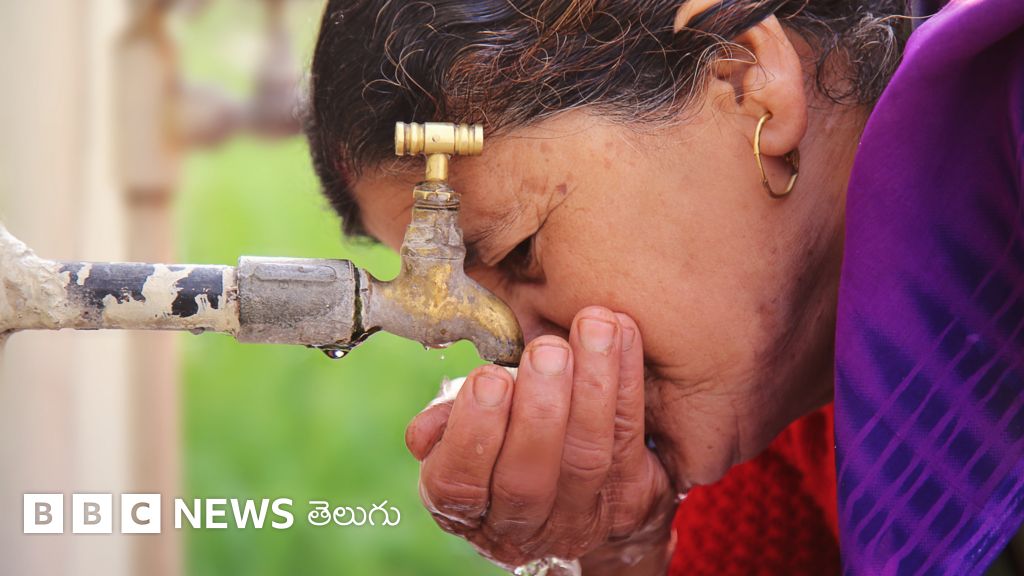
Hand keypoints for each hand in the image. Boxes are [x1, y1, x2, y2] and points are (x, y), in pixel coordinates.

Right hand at [406, 306, 677, 572]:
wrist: (585, 491)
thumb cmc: (508, 443)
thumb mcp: (468, 439)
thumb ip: (447, 427)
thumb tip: (422, 433)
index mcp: (471, 509)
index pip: (459, 485)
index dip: (472, 433)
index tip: (489, 377)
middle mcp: (524, 525)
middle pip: (527, 479)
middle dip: (538, 411)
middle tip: (547, 351)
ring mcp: (582, 516)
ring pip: (586, 457)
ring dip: (592, 388)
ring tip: (592, 328)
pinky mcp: (633, 497)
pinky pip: (629, 436)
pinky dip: (626, 379)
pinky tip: (622, 331)